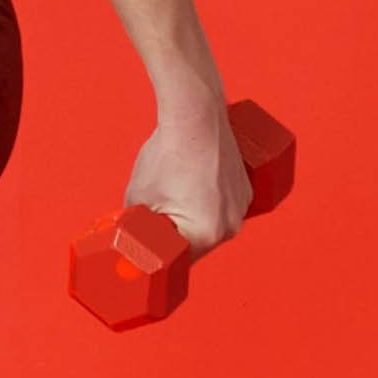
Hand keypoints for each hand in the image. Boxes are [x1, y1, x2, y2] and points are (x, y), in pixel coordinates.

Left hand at [122, 105, 254, 262]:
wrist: (195, 118)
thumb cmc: (168, 154)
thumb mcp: (139, 195)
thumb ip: (136, 222)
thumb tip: (132, 233)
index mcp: (206, 235)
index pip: (180, 259)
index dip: (161, 252)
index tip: (149, 244)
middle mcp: (231, 226)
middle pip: (197, 243)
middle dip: (175, 232)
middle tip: (156, 212)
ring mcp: (242, 208)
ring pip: (210, 223)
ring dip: (192, 215)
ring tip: (174, 189)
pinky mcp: (246, 189)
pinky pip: (222, 205)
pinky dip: (207, 200)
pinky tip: (191, 181)